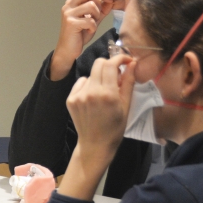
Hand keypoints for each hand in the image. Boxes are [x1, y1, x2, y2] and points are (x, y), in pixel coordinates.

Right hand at [49, 0, 113, 80]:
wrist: (68, 50)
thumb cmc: (79, 35)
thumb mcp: (92, 20)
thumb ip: (101, 10)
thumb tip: (111, 1)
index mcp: (72, 3)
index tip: (109, 0)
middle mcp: (68, 6)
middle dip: (99, 0)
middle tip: (100, 12)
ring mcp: (68, 14)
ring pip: (90, 5)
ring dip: (97, 15)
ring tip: (93, 24)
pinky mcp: (71, 23)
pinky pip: (89, 20)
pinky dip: (93, 26)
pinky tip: (89, 31)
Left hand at [66, 54, 134, 171]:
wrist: (95, 144)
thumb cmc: (115, 127)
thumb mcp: (126, 105)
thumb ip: (128, 82)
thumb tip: (131, 63)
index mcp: (107, 94)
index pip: (111, 64)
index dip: (119, 58)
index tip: (126, 60)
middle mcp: (91, 92)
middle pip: (99, 64)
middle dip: (109, 65)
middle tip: (116, 74)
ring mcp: (78, 95)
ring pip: (91, 74)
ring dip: (99, 78)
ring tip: (104, 92)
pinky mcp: (70, 99)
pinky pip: (81, 83)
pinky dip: (88, 86)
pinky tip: (93, 98)